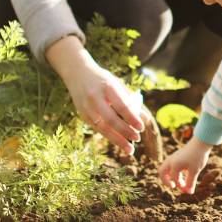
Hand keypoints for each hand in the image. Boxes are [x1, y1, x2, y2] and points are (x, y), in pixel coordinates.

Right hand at [46, 36, 144, 154]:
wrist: (77, 73)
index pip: (122, 105)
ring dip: (117, 139)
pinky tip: (118, 141)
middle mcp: (95, 97)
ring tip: (129, 149)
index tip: (142, 127)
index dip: (132, 118)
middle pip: (111, 119)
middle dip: (125, 131)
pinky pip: (97, 128)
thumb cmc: (103, 79)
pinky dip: (109, 135)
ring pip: (103, 127)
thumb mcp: (116, 83)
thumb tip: (144, 118)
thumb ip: (129, 99)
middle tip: (137, 139)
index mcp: (107, 86)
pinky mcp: (82, 114)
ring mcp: (87, 107)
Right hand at [159, 138, 212, 193]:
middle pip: (161, 172)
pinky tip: (182, 175)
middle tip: (173, 186)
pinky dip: (173, 172)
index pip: (175, 179)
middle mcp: (171, 161)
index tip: (188, 189)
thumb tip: (189, 193)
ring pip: (165, 168)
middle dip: (166, 181)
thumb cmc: (197, 156)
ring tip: (176, 182)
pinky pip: (170, 166)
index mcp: (174, 165)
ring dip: (169, 176)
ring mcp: (173, 158)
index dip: (181, 186)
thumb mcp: (195, 171)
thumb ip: (190, 183)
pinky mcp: (176, 156)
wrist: (201, 143)